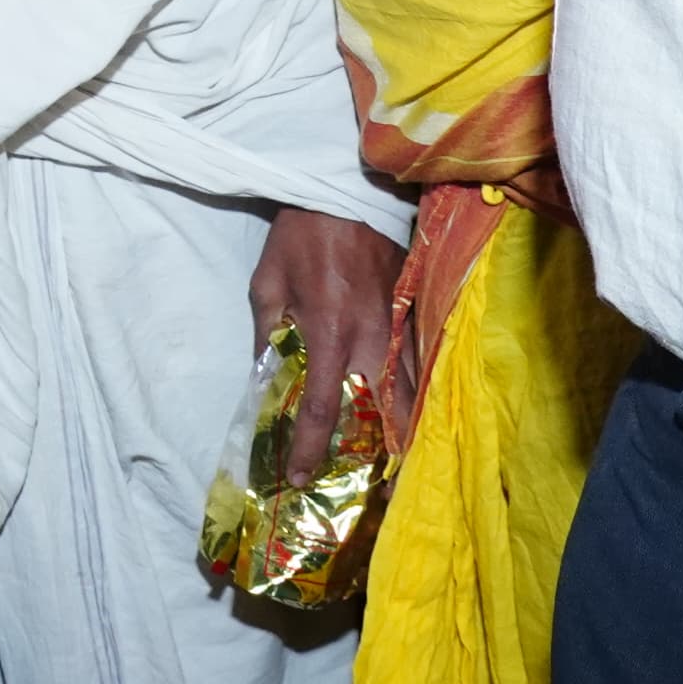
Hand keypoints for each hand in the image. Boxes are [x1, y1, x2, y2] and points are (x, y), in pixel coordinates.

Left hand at [250, 208, 402, 472]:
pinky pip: (418, 367)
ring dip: (401, 434)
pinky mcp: (411, 313)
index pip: (324, 405)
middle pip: (383, 412)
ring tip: (390, 470)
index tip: (297, 476)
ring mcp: (398, 326)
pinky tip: (408, 419)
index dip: (310, 446)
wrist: (344, 192)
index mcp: (329, 330)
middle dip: (375, 456)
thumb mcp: (266, 282)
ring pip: (409, 394)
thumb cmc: (300, 236)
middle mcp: (371, 336)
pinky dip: (414, 397)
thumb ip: (267, 334)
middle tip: (364, 491)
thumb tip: (265, 378)